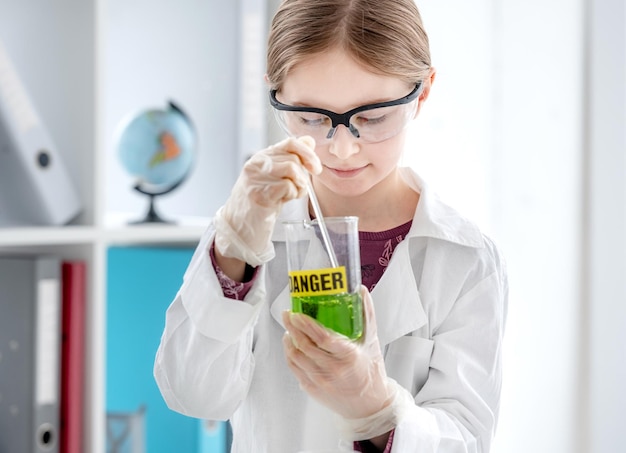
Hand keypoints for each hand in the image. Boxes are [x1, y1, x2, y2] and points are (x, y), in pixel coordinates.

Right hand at [214, 136, 319, 266]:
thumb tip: (308, 141)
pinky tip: (284, 200)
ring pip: (292, 169)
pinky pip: (288, 186)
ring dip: (298, 185)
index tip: (315, 167)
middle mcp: (257, 163)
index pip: (290, 143)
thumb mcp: (276, 177)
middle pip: (293, 159)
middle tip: (298, 189)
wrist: (240, 224)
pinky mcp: (260, 193)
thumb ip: (291, 159)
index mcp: (262, 157)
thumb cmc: (260, 201)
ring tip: (291, 195)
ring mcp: (256, 178)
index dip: (308, 153)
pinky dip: (293, 194)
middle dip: (303, 176)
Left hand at [282, 286, 393, 420]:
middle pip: (305, 345)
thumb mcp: (372, 341)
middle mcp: (334, 370)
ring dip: (289, 340)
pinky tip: (291, 345)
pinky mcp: (312, 389)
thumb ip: (367, 314)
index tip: (298, 313)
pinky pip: (294, 369)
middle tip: (288, 315)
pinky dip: (290, 354)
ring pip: (296, 357)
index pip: (323, 338)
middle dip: (293, 327)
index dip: (307, 324)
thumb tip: (361, 291)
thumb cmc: (372, 372)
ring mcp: (321, 381)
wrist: (369, 405)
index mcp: (349, 356)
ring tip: (289, 329)